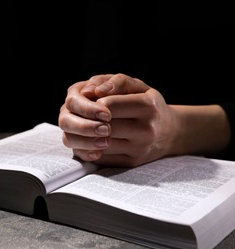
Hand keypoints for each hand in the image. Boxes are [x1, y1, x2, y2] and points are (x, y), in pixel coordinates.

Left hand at [59, 73, 177, 166]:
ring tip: (84, 125)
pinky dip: (90, 148)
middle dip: (87, 120)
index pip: (108, 106)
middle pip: (102, 126)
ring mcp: (139, 149)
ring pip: (100, 143)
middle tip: (81, 115)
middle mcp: (146, 129)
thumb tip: (92, 91)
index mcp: (148, 106)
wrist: (170, 132)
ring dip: (86, 135)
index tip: (90, 102)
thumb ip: (115, 82)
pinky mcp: (131, 162)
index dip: (93, 104)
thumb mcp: (138, 86)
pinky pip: (102, 157)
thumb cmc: (148, 104)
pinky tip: (90, 139)